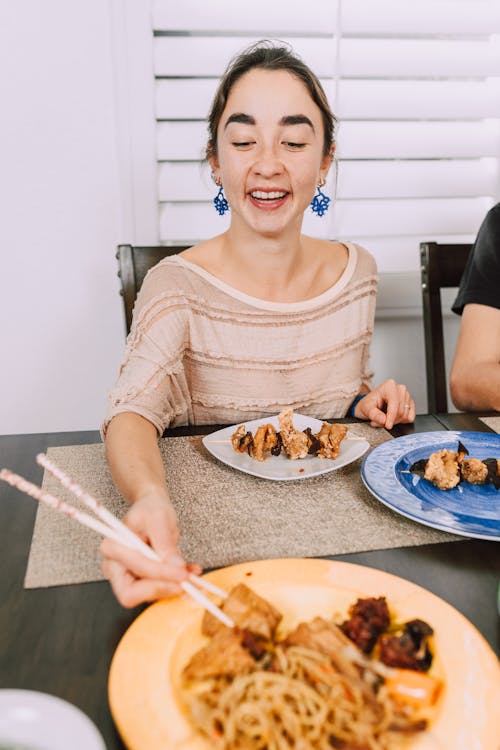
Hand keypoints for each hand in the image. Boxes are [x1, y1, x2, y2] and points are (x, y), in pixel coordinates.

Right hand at [101, 492, 200, 607]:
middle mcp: (114, 567)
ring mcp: (126, 576)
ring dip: (172, 586)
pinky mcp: (140, 582)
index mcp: (113, 547)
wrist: (152, 510)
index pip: (135, 569)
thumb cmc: (150, 510)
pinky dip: (176, 583)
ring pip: (147, 595)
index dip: (160, 574)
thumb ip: (165, 543)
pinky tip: (189, 571)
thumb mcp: (159, 519)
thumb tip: (175, 566)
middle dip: (161, 589)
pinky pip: (158, 590)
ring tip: (191, 571)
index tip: (182, 574)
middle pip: (131, 594)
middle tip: (186, 581)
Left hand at [354, 379, 415, 428]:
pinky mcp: (410, 404)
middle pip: (400, 412)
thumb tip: (383, 420)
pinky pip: (410, 417)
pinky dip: (401, 421)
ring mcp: (407, 396)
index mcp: (389, 386)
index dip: (391, 417)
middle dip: (390, 420)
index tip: (388, 425)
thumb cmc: (368, 404)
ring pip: (405, 416)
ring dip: (393, 422)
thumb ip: (373, 414)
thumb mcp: (365, 408)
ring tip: (383, 419)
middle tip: (377, 422)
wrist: (370, 405)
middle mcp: (400, 389)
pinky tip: (392, 417)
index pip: (394, 404)